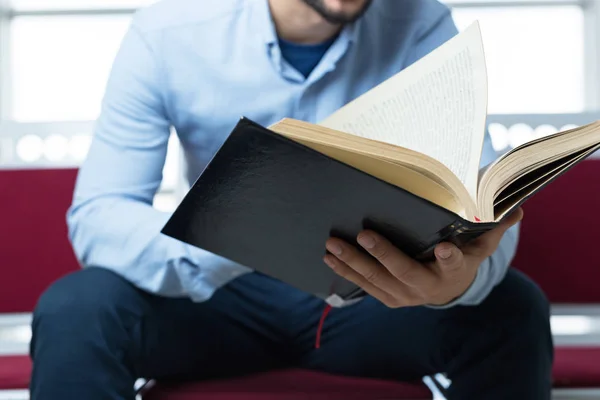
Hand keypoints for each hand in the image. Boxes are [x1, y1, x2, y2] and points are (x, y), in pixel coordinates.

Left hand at [323, 208, 522, 306]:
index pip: (455, 264)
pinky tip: (329, 259)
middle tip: (363, 235)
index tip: (446, 249)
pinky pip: (365, 286)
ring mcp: (405, 295)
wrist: (448, 291)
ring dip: (353, 263)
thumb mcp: (480, 246)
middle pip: (404, 272)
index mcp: (454, 271)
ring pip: (377, 280)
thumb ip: (494, 227)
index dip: (450, 258)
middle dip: (383, 255)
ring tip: (333, 245)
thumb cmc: (462, 259)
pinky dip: (346, 273)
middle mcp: (428, 287)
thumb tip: (518, 208)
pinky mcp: (389, 298)